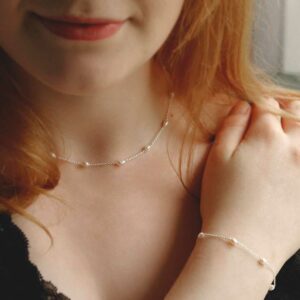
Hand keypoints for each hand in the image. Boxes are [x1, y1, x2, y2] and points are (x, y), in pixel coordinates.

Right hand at [200, 97, 299, 268]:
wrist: (244, 242)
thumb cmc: (224, 199)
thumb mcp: (217, 158)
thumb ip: (231, 126)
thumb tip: (243, 105)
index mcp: (266, 138)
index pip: (266, 105)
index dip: (257, 104)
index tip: (252, 110)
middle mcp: (295, 148)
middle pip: (295, 112)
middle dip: (283, 109)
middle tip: (271, 117)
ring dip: (298, 127)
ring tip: (285, 137)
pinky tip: (292, 158)